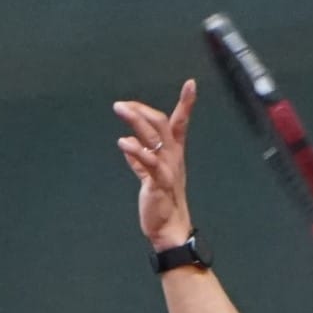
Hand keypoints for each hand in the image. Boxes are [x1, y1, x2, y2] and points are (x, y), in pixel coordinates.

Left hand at [115, 80, 195, 248]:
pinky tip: (123, 142)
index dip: (186, 104)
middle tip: (122, 104)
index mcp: (173, 154)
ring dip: (137, 121)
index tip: (191, 84)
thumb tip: (129, 142)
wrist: (168, 229)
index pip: (180, 123)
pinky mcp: (158, 183)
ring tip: (121, 110)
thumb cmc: (161, 203)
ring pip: (155, 138)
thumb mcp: (150, 177)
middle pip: (163, 124)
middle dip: (144, 110)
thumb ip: (139, 160)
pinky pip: (149, 163)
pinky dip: (136, 151)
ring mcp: (166, 169)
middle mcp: (172, 158)